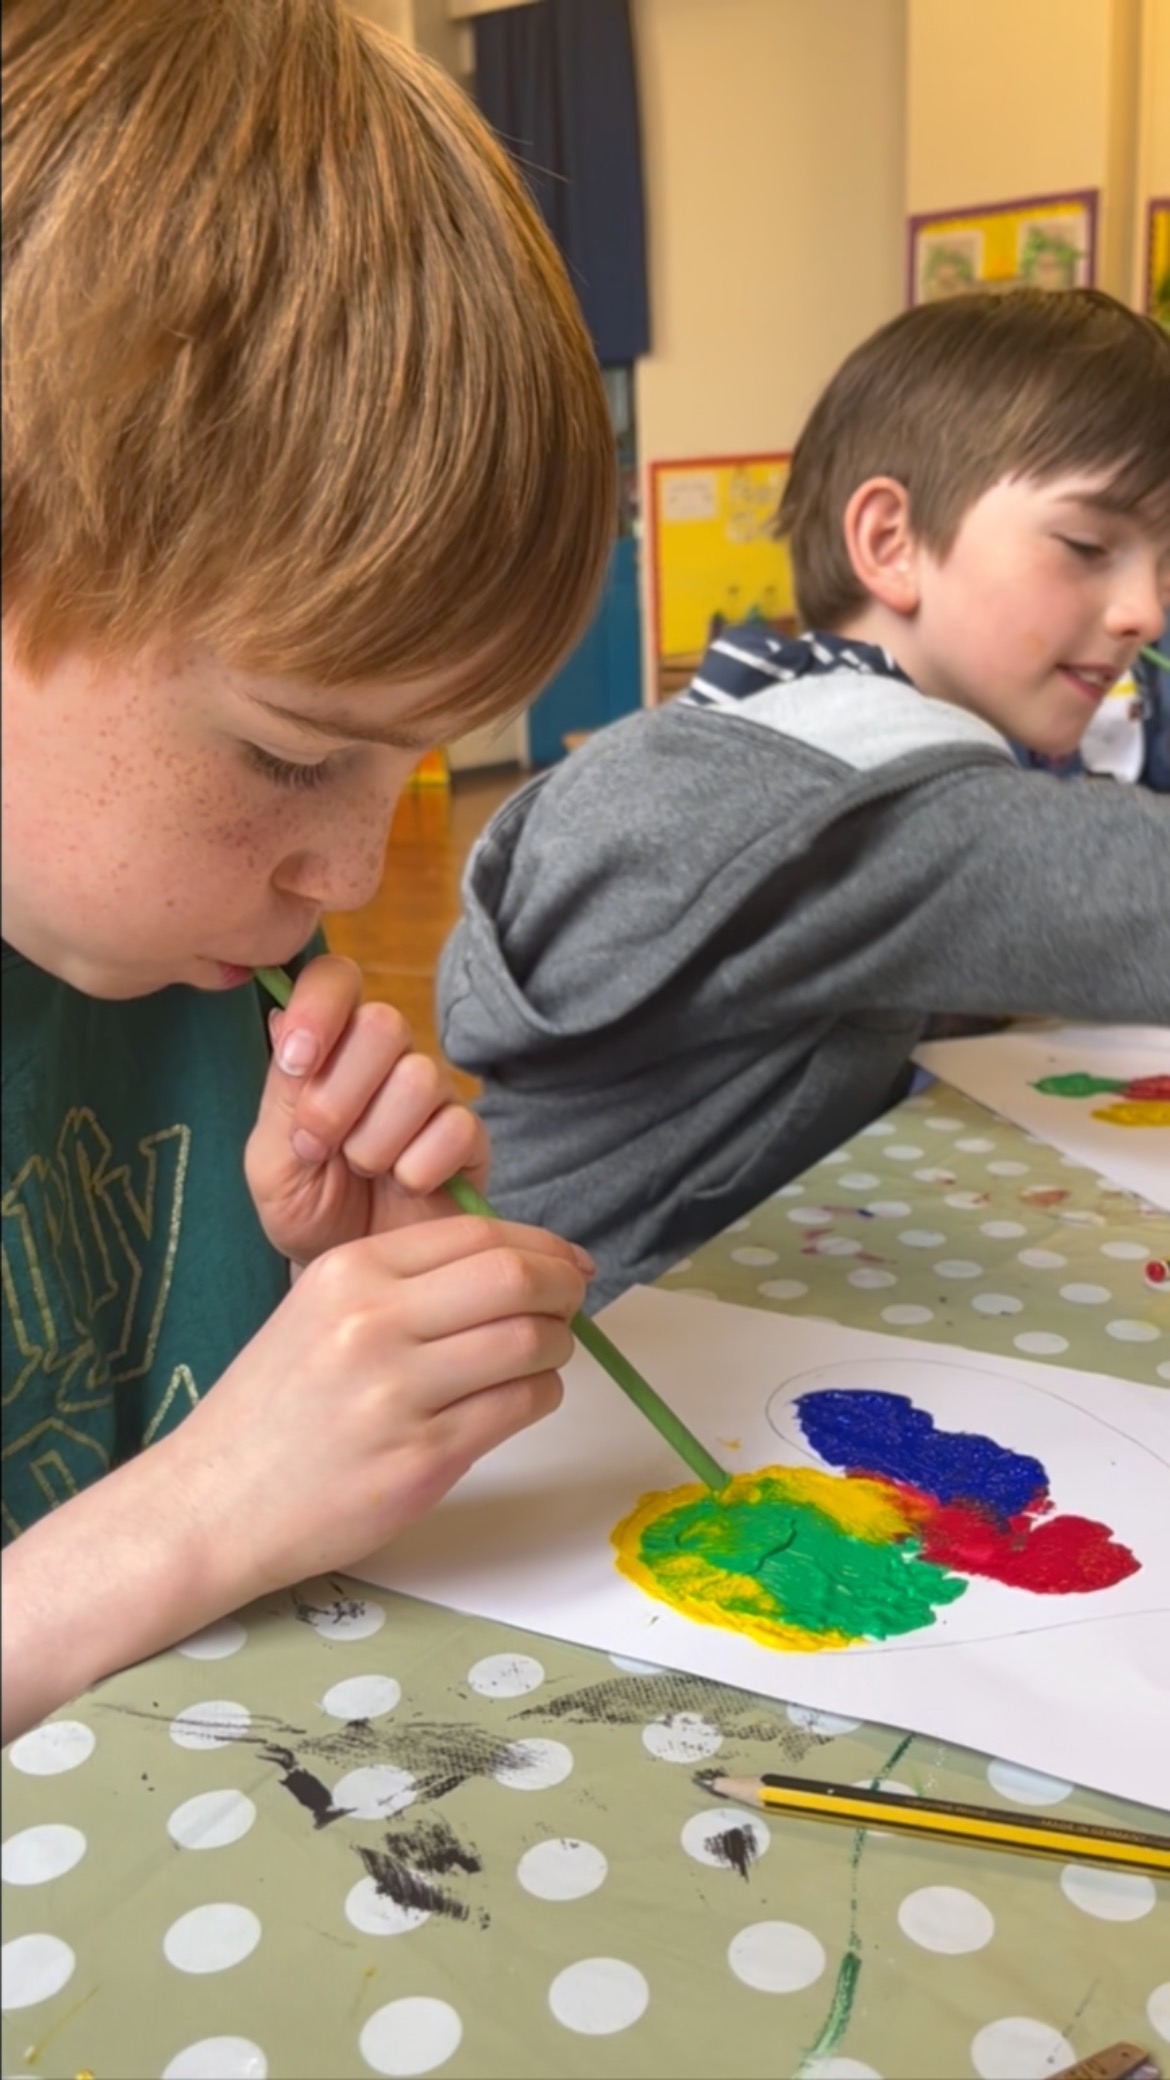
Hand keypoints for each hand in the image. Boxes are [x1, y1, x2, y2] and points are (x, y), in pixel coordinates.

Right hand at [1, 1214, 590, 1743]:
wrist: (213, 1503)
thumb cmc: (272, 1409)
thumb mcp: (318, 1313)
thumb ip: (404, 1285)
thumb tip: (514, 1265)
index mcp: (349, 1273)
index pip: (476, 1234)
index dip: (539, 1245)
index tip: (566, 1261)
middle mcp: (374, 1323)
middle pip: (514, 1278)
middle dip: (563, 1287)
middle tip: (573, 1302)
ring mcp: (399, 1393)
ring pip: (528, 1343)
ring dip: (557, 1346)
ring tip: (546, 1355)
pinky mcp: (423, 1458)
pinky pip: (518, 1407)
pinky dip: (540, 1396)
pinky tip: (521, 1398)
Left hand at [246, 954, 486, 1264]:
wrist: (355, 1281)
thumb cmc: (307, 1212)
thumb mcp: (271, 1161)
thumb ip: (282, 1093)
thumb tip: (282, 1017)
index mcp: (329, 1049)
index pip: (335, 979)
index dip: (320, 1008)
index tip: (297, 1064)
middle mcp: (385, 1061)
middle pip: (384, 1022)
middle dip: (340, 1093)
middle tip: (319, 1145)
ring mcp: (433, 1096)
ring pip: (419, 1076)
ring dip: (375, 1139)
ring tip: (361, 1172)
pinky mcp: (470, 1138)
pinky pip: (455, 1128)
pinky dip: (418, 1168)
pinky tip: (403, 1188)